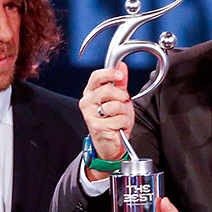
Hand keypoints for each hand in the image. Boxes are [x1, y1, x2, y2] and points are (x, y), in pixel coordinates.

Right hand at [78, 62, 133, 176]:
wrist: (110, 144)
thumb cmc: (112, 122)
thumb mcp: (119, 99)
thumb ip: (120, 83)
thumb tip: (122, 66)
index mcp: (91, 93)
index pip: (96, 76)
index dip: (110, 73)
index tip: (120, 75)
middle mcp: (87, 102)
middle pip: (107, 90)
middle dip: (121, 97)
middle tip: (122, 104)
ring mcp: (90, 115)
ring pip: (115, 105)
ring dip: (124, 113)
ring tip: (119, 118)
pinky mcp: (97, 126)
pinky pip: (118, 119)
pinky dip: (123, 124)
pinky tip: (117, 127)